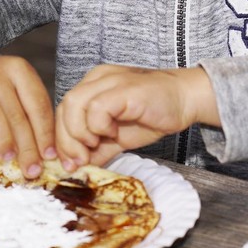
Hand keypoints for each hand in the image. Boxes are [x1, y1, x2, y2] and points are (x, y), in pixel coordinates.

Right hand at [0, 52, 54, 177]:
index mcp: (18, 69)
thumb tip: (47, 154)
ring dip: (1, 139)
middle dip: (27, 146)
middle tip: (31, 169)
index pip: (37, 104)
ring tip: (7, 158)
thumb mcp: (16, 89)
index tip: (49, 156)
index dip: (45, 133)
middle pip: (15, 113)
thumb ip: (30, 113)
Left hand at [55, 65, 217, 169]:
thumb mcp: (118, 137)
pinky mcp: (123, 89)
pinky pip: (97, 108)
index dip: (62, 140)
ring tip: (95, 146)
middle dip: (67, 140)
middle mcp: (96, 79)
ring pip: (74, 104)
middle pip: (64, 108)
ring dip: (80, 133)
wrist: (185, 100)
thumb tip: (78, 168)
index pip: (63, 112)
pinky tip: (112, 134)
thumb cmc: (153, 115)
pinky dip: (98, 126)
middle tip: (80, 161)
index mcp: (92, 87)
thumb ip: (97, 149)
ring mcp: (109, 81)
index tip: (70, 164)